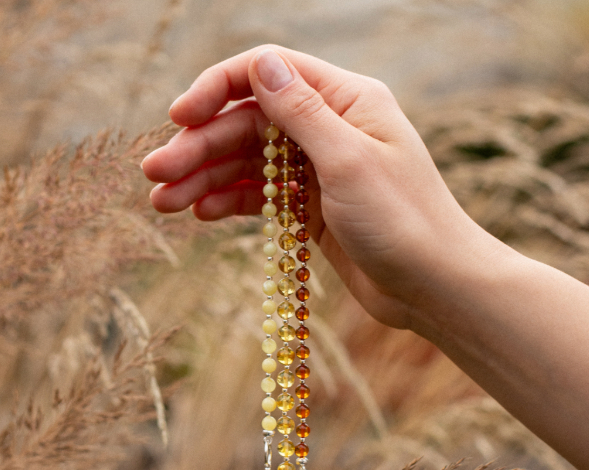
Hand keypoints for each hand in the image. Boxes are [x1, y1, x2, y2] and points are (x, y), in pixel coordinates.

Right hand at [142, 46, 497, 329]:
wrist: (434, 287)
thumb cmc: (404, 221)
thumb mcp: (348, 160)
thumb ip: (301, 111)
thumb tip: (260, 63)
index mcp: (345, 100)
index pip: (267, 73)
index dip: (217, 89)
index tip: (178, 116)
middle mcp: (328, 128)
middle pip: (247, 124)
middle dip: (198, 147)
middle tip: (154, 175)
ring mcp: (316, 169)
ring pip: (246, 163)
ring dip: (202, 179)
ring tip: (162, 203)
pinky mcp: (309, 208)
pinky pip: (259, 196)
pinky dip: (229, 202)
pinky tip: (199, 215)